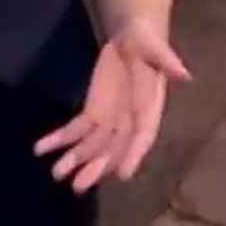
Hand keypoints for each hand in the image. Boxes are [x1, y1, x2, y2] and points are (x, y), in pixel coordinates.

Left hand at [35, 18, 190, 192]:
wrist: (130, 38)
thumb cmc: (146, 44)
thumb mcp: (155, 48)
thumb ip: (166, 61)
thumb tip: (184, 74)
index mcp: (149, 109)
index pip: (142, 135)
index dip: (133, 154)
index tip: (123, 174)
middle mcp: (129, 122)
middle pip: (113, 148)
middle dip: (96, 167)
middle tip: (80, 187)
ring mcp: (109, 121)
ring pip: (91, 146)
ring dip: (74, 159)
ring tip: (57, 173)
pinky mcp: (92, 113)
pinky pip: (74, 130)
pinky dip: (58, 140)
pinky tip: (41, 148)